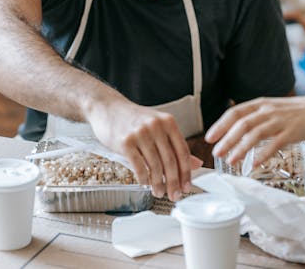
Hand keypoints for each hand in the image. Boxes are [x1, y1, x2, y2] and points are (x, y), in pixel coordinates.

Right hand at [87, 100, 201, 200]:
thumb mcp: (158, 127)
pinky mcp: (125, 142)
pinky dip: (144, 178)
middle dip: (174, 182)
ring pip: (155, 166)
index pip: (183, 151)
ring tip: (159, 192)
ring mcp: (140, 134)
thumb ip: (175, 145)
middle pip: (170, 161)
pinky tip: (145, 184)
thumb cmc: (134, 119)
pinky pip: (139, 166)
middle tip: (175, 196)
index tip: (187, 186)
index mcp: (168, 122)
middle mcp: (156, 126)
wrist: (108, 108)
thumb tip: (196, 164)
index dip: (186, 172)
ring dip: (158, 183)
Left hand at [205, 95, 304, 165]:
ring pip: (255, 134)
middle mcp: (268, 110)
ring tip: (231, 161)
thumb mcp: (273, 109)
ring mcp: (280, 120)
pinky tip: (255, 164)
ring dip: (241, 148)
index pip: (235, 112)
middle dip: (226, 139)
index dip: (220, 125)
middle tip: (216, 153)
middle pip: (241, 124)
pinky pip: (274, 143)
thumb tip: (237, 131)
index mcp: (261, 104)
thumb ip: (257, 118)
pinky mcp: (292, 131)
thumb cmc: (297, 113)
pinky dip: (263, 154)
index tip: (210, 137)